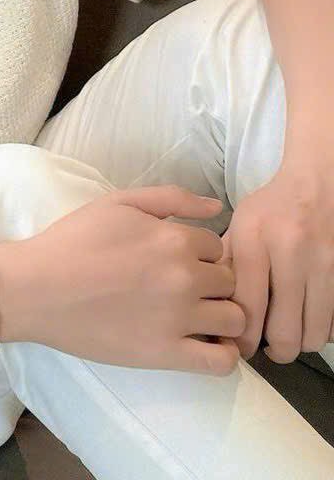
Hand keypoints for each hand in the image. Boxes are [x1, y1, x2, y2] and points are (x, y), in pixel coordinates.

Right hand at [6, 184, 243, 374]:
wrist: (37, 288)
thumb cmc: (74, 241)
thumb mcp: (118, 203)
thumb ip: (171, 198)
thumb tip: (217, 208)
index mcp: (174, 238)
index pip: (217, 247)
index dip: (199, 253)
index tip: (177, 261)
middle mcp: (185, 277)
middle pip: (230, 281)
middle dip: (212, 283)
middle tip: (184, 288)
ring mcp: (179, 318)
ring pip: (235, 320)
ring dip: (222, 316)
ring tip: (197, 317)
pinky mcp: (167, 354)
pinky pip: (222, 362)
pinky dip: (225, 355)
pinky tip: (205, 345)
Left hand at [220, 160, 333, 361]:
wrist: (316, 186)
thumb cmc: (272, 209)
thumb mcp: (240, 226)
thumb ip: (227, 264)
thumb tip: (214, 308)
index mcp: (256, 242)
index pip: (248, 309)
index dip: (243, 339)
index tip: (240, 348)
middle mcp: (292, 255)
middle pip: (286, 333)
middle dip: (274, 351)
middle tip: (267, 348)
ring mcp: (324, 266)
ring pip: (315, 335)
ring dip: (300, 343)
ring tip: (288, 334)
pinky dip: (321, 330)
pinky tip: (307, 319)